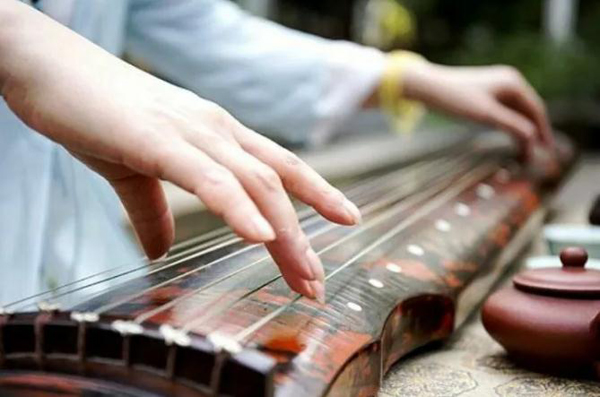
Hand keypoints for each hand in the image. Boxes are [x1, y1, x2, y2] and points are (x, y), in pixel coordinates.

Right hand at [0, 2, 360, 299]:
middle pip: (277, 185)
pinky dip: (239, 209)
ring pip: (255, 185)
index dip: (318, 193)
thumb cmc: (95, 113)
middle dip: (304, 238)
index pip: (280, 166)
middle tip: (318, 284)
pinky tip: (261, 238)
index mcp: (217, 134)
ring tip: (305, 278)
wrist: (48, 68)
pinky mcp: (157, 140)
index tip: (347, 219)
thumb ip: (154, 211)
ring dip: (285, 236)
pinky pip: (209, 179)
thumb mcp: (135, 170)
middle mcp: (217, 129)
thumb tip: (162, 250)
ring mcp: (191, 132)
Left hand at [403, 62, 553, 158]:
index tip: (547, 150)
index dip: (543, 130)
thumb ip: (511, 124)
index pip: (536, 109)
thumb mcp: (485, 114)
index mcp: (513, 83)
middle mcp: (509, 81)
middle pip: (528, 110)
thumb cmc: (454, 99)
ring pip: (516, 111)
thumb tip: (533, 137)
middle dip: (533, 132)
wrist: (427, 86)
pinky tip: (510, 137)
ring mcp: (497, 85)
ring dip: (521, 130)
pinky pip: (504, 109)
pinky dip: (509, 124)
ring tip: (523, 152)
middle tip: (534, 156)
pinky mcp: (485, 91)